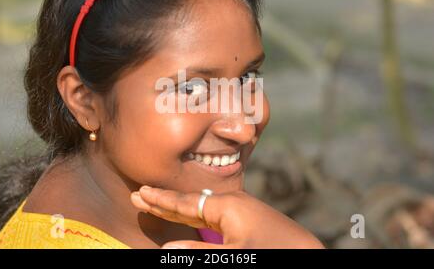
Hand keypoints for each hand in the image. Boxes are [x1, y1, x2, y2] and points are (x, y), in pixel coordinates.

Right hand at [130, 186, 323, 248]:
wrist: (308, 254)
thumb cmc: (272, 252)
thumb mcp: (233, 255)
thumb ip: (199, 252)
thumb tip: (167, 249)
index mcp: (227, 206)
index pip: (185, 203)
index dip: (161, 201)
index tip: (141, 193)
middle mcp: (232, 203)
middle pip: (190, 202)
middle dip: (165, 201)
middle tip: (140, 195)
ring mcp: (242, 211)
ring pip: (202, 207)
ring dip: (179, 208)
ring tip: (158, 204)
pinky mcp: (249, 220)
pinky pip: (216, 215)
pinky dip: (197, 215)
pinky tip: (191, 215)